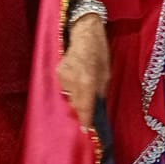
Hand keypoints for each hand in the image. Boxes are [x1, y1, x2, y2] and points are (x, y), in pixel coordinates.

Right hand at [56, 15, 109, 129]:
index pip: (85, 105)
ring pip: (69, 97)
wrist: (84, 33)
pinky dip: (72, 90)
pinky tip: (77, 85)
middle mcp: (72, 79)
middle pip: (76, 104)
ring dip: (77, 99)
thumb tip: (97, 108)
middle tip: (88, 117)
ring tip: (85, 95)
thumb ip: (100, 92)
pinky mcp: (57, 73)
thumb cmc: (100, 52)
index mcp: (88, 79)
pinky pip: (65, 88)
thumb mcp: (107, 74)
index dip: (86, 119)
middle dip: (82, 111)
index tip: (87, 130)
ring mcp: (62, 76)